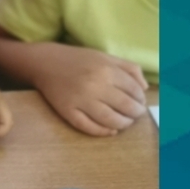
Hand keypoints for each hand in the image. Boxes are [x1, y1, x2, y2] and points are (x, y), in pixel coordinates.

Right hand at [31, 43, 148, 135]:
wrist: (45, 62)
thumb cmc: (78, 59)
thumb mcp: (106, 56)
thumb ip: (129, 68)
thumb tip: (145, 89)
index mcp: (107, 70)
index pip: (134, 91)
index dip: (141, 99)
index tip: (140, 102)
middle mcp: (95, 85)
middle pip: (126, 107)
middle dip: (136, 114)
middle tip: (135, 115)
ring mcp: (80, 100)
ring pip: (110, 120)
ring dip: (123, 124)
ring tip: (125, 123)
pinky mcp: (67, 111)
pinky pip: (89, 127)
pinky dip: (103, 132)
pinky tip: (110, 130)